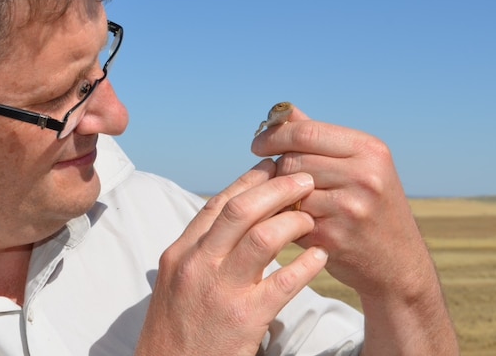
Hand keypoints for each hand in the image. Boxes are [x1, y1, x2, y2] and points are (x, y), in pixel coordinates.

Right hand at [135, 159, 328, 355]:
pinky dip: (305, 266)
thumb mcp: (176, 282)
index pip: (218, 205)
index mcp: (181, 252)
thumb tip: (229, 225)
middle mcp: (198, 264)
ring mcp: (220, 290)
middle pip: (240, 211)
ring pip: (261, 238)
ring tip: (311, 216)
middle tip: (302, 178)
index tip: (270, 168)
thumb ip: (200, 252)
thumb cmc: (175, 329)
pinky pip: (282, 283)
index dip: (247, 182)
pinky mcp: (243, 318)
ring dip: (292, 221)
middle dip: (276, 189)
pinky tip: (320, 257)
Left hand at [251, 105, 458, 353]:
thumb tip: (282, 111)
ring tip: (289, 199)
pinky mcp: (334, 237)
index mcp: (370, 150)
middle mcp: (365, 176)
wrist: (398, 263)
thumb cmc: (372, 205)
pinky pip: (290, 219)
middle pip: (293, 161)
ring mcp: (350, 208)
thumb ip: (319, 137)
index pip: (305, 132)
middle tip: (277, 177)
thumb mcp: (360, 164)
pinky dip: (285, 219)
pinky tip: (294, 221)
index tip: (258, 144)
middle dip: (278, 168)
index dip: (274, 136)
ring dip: (279, 195)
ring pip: (289, 191)